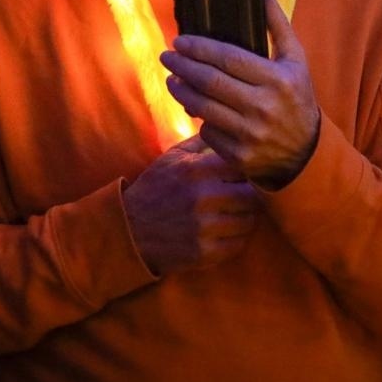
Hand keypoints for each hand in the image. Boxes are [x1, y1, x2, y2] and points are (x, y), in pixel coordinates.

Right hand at [121, 134, 260, 275]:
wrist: (129, 230)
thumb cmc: (155, 188)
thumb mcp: (171, 158)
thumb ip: (201, 142)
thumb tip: (225, 128)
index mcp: (196, 170)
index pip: (243, 166)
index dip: (247, 170)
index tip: (244, 175)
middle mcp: (202, 198)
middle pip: (252, 195)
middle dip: (250, 195)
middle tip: (244, 196)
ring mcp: (204, 228)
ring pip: (249, 221)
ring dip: (246, 218)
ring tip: (236, 214)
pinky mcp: (204, 253)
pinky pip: (238, 244)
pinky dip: (237, 238)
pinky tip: (226, 231)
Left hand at [162, 0, 320, 189]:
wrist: (306, 152)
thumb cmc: (297, 97)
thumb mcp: (296, 60)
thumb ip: (278, 24)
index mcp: (278, 80)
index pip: (229, 58)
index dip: (200, 48)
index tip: (180, 41)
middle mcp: (264, 107)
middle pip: (210, 82)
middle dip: (183, 66)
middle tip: (167, 56)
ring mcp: (250, 134)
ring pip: (203, 108)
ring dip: (181, 91)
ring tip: (172, 79)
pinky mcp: (239, 155)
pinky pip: (208, 132)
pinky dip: (198, 118)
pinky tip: (193, 107)